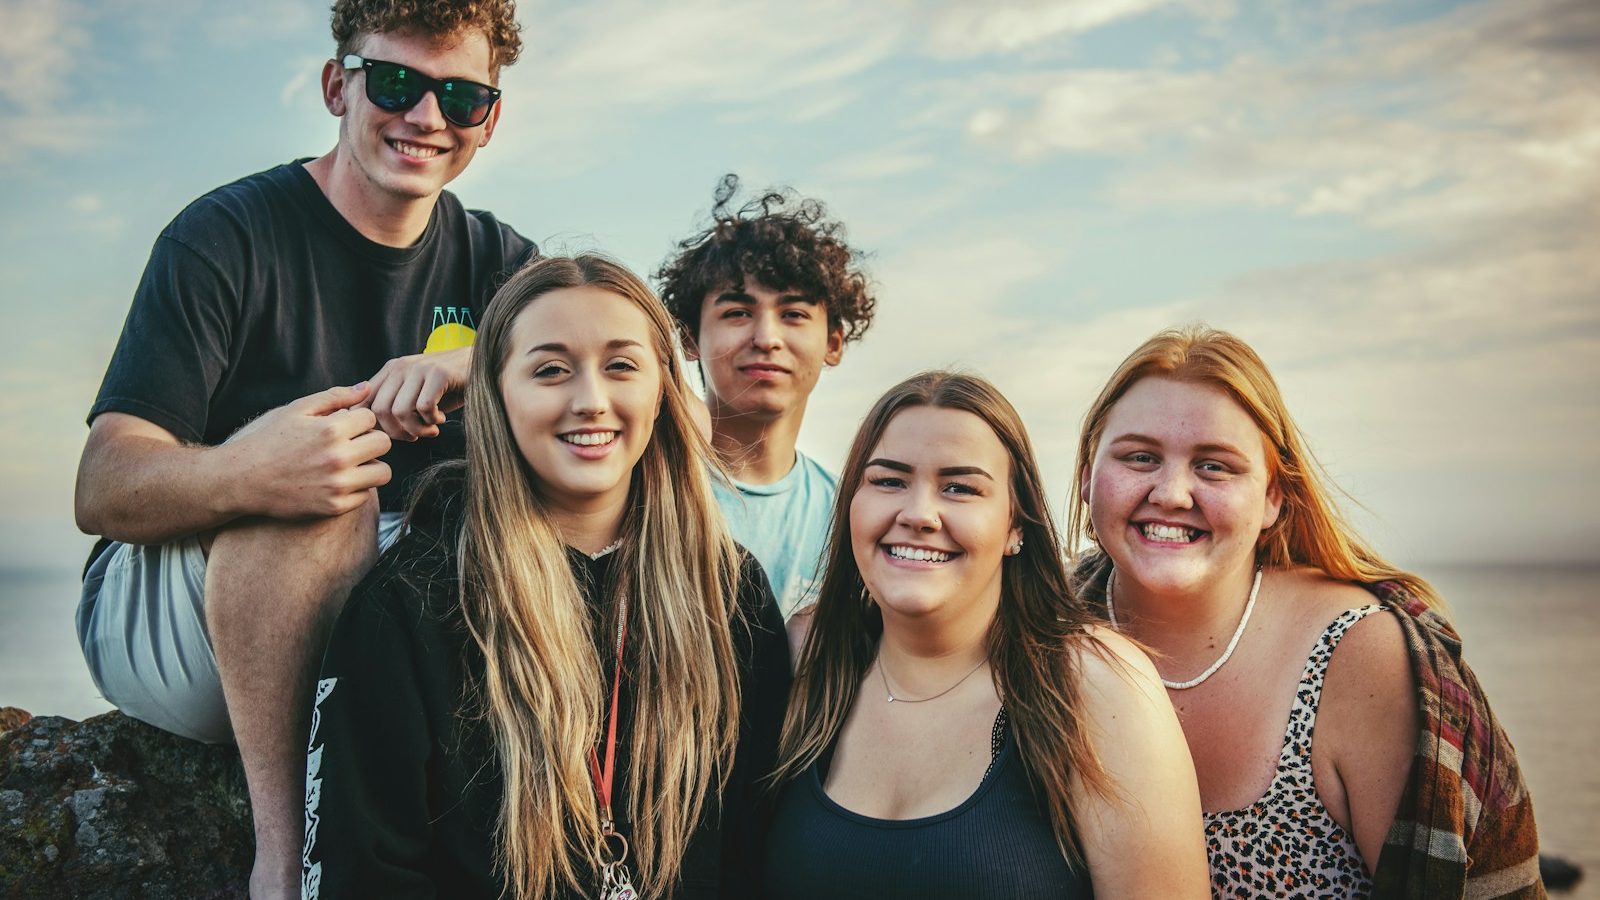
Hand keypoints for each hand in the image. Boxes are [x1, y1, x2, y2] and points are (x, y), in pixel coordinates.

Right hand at [224, 383, 392, 518]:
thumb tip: (367, 387)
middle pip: (384, 443)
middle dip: (370, 440)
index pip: (371, 417)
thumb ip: (335, 397)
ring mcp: (337, 485)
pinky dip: (357, 488)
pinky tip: (337, 481)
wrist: (242, 479)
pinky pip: (366, 495)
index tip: (344, 426)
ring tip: (351, 463)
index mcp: (330, 430)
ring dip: (371, 466)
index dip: (358, 420)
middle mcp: (337, 458)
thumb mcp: (296, 410)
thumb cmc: (269, 440)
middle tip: (352, 444)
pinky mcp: (334, 507)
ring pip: (383, 472)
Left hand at [360, 347, 472, 440]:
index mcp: (390, 371)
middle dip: (396, 433)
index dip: (374, 426)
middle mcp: (400, 366)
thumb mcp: (416, 395)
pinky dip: (432, 421)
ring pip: (400, 411)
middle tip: (414, 437)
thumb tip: (369, 430)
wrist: (483, 366)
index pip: (363, 402)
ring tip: (430, 430)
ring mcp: (420, 368)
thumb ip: (393, 405)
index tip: (395, 436)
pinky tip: (441, 419)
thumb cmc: (448, 388)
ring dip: (416, 429)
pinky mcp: (439, 373)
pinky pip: (424, 407)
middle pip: (380, 410)